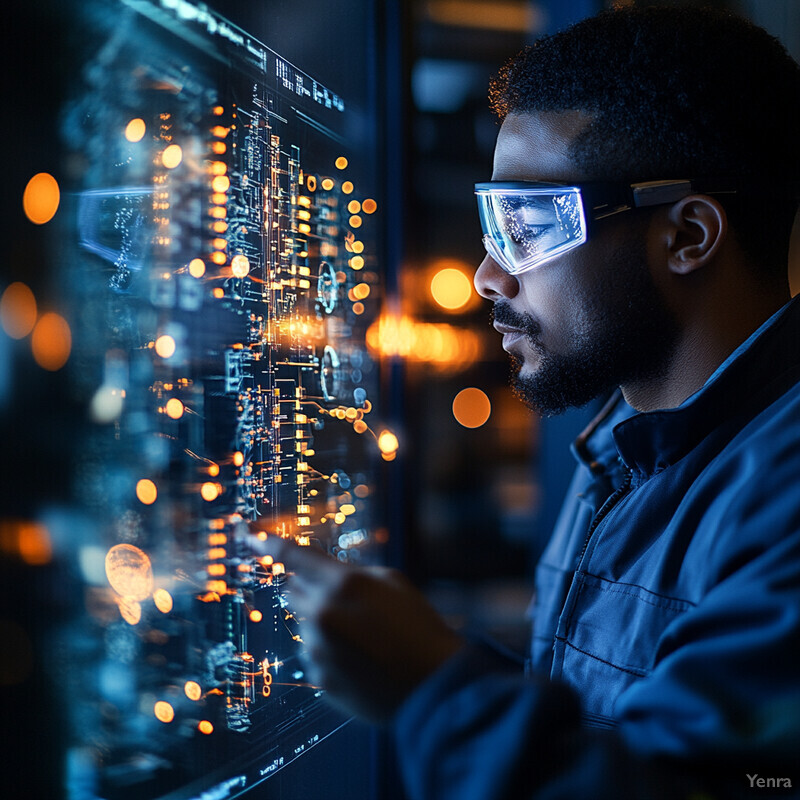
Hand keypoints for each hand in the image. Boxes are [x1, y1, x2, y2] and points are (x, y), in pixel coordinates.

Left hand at [258, 535, 465, 722]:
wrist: (432, 685)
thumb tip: (326, 576)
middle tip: (346, 602)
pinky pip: (313, 655)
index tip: (251, 537)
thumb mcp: (392, 582)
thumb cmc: (419, 628)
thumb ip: (352, 574)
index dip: (269, 544)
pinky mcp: (318, 678)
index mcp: (341, 583)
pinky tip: (360, 660)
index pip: (293, 556)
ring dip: (324, 624)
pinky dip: (330, 653)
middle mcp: (321, 614)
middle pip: (293, 591)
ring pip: (305, 625)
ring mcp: (316, 649)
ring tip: (363, 638)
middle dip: (312, 590)